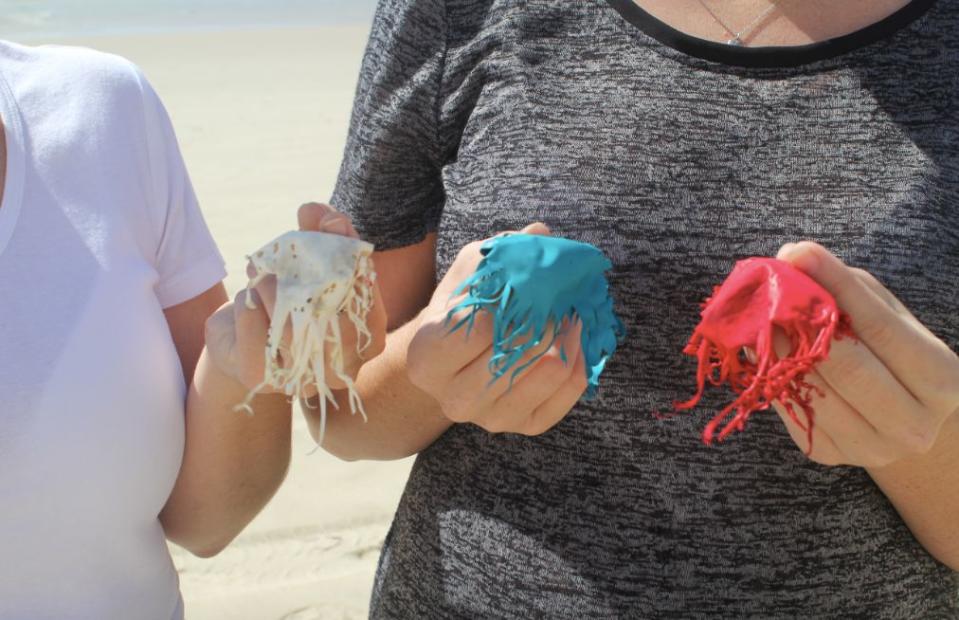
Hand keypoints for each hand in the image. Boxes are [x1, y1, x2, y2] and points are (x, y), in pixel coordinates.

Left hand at [205, 203, 387, 394]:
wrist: (243, 336)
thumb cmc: (291, 296)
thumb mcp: (313, 261)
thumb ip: (322, 234)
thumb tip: (316, 212)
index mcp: (368, 338)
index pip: (368, 300)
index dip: (351, 257)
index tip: (329, 223)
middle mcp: (344, 366)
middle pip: (334, 319)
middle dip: (305, 274)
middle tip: (281, 252)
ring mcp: (304, 378)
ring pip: (292, 330)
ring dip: (272, 289)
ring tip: (259, 270)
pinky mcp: (263, 379)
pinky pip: (257, 338)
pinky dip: (249, 308)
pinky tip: (247, 300)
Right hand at [407, 223, 589, 435]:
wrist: (454, 365)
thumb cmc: (459, 311)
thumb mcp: (466, 275)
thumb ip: (497, 252)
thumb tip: (539, 234)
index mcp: (426, 358)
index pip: (475, 327)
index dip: (509, 300)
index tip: (531, 282)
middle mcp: (452, 398)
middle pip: (512, 353)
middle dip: (544, 319)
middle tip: (564, 295)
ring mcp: (488, 419)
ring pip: (544, 375)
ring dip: (569, 339)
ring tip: (575, 314)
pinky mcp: (522, 427)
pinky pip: (564, 398)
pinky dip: (579, 365)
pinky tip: (579, 342)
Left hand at [770, 241, 958, 466]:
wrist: (900, 421)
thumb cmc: (894, 355)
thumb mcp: (890, 317)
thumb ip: (849, 288)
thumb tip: (793, 257)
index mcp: (942, 381)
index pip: (880, 328)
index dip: (836, 287)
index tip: (799, 255)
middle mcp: (912, 424)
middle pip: (845, 366)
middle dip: (800, 321)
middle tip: (768, 288)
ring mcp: (869, 447)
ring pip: (810, 387)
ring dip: (776, 346)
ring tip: (757, 313)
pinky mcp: (827, 453)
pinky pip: (790, 406)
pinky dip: (769, 372)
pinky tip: (760, 347)